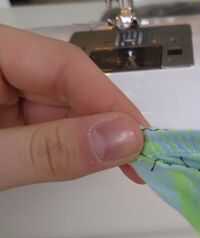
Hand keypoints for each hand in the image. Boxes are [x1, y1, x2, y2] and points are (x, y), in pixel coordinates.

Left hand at [0, 25, 146, 189]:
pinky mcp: (1, 119)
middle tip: (141, 162)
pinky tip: (90, 160)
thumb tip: (120, 140)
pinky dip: (69, 147)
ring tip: (125, 167)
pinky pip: (43, 125)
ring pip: (59, 108)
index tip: (141, 141)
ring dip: (91, 139)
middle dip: (104, 125)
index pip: (64, 65)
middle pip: (65, 86)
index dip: (109, 102)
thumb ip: (51, 149)